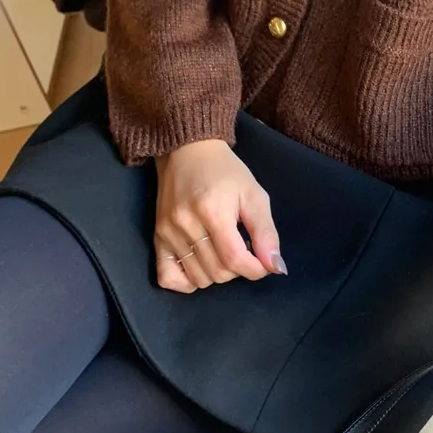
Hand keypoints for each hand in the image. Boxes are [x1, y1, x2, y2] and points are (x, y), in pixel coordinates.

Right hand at [154, 137, 284, 292]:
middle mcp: (186, 224)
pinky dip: (186, 282)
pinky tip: (199, 266)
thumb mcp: (254, 194)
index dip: (255, 269)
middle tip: (241, 248)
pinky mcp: (157, 237)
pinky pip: (168, 278)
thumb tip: (275, 267)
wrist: (187, 150)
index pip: (235, 259)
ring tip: (222, 251)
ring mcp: (168, 232)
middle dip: (238, 269)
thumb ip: (266, 233)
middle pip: (218, 272)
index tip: (262, 263)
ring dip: (217, 274)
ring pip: (198, 279)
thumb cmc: (225, 171)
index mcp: (213, 210)